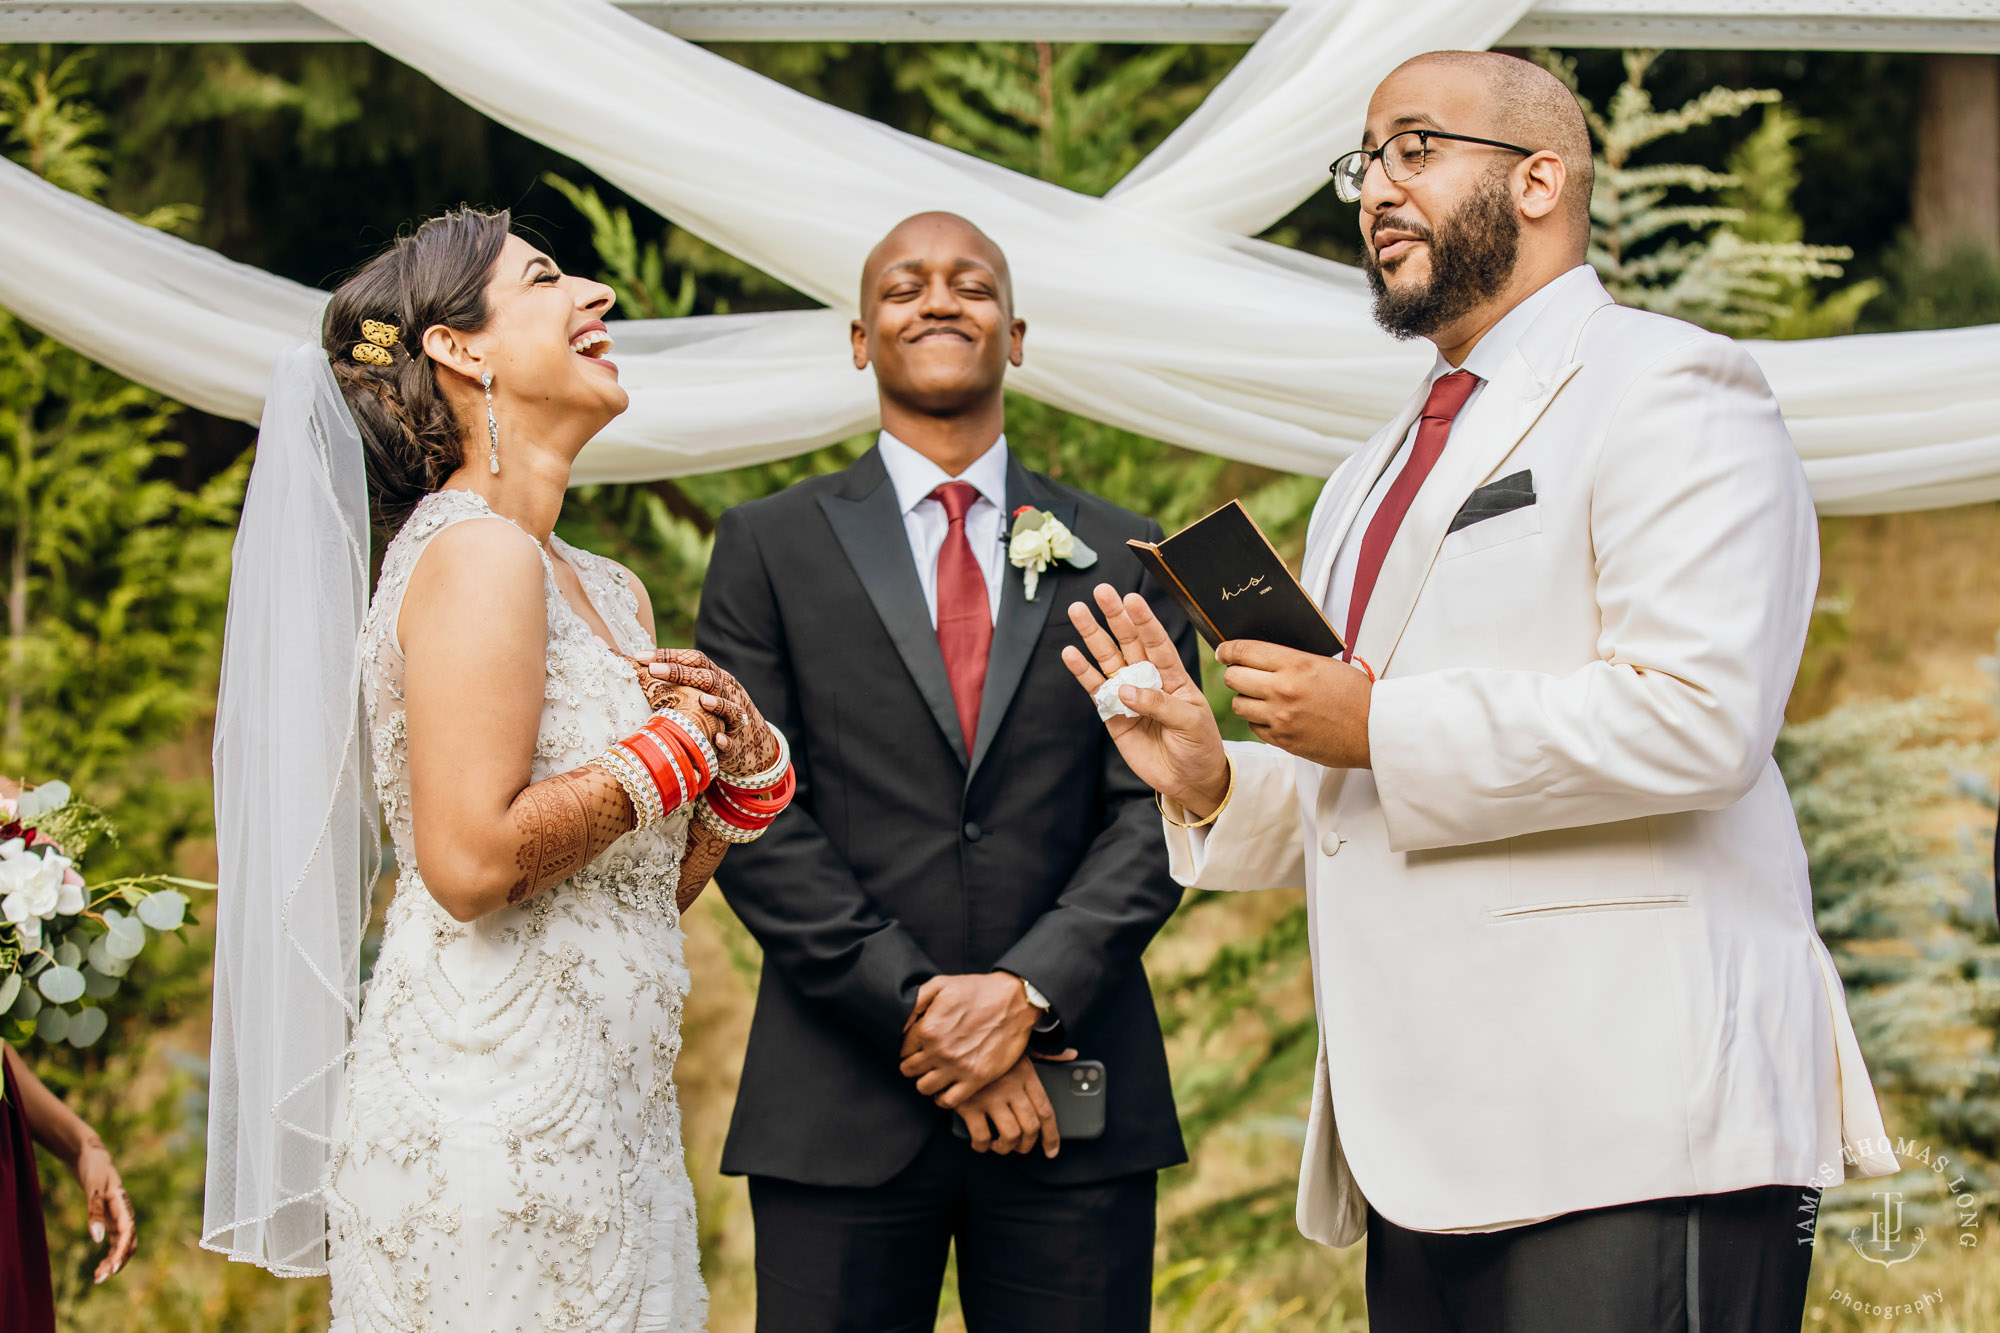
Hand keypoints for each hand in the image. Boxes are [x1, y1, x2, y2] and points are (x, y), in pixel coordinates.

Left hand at [71, 1136, 135, 1283]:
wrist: (93, 1157)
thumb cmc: (94, 1170)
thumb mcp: (92, 1189)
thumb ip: (94, 1213)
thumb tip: (97, 1240)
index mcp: (123, 1206)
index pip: (127, 1234)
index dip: (121, 1253)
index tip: (112, 1270)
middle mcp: (125, 1214)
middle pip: (128, 1243)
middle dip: (117, 1262)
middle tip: (99, 1279)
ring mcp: (119, 1217)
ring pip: (122, 1245)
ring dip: (113, 1261)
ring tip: (97, 1277)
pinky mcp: (112, 1219)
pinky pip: (115, 1241)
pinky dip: (109, 1254)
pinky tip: (99, 1266)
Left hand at [644, 649, 778, 772]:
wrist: (754, 744)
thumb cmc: (718, 716)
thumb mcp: (704, 694)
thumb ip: (682, 684)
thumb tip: (642, 673)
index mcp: (716, 679)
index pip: (695, 660)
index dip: (669, 655)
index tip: (641, 657)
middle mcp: (727, 694)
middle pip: (707, 678)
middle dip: (680, 672)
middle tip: (653, 670)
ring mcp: (734, 719)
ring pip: (729, 707)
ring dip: (716, 704)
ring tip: (701, 700)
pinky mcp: (737, 745)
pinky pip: (733, 742)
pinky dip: (726, 740)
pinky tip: (718, 740)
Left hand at [899, 973, 1038, 1107]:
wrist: (1015, 1000)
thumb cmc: (978, 990)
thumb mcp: (941, 984)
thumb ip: (915, 1002)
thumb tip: (900, 1023)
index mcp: (928, 1029)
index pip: (903, 1050)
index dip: (909, 1048)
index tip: (918, 1047)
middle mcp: (939, 1051)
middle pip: (909, 1070)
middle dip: (914, 1066)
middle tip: (925, 1061)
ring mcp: (958, 1067)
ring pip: (924, 1088)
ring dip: (926, 1082)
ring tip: (934, 1074)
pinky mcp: (976, 1079)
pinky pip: (948, 1101)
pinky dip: (943, 1098)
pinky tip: (947, 1088)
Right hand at [954, 1055, 1064, 1156]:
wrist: (955, 1041)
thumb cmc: (990, 1047)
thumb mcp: (1021, 1045)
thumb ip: (1047, 1053)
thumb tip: (1071, 1055)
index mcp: (1027, 1074)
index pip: (1046, 1111)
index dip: (1051, 1136)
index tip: (1051, 1150)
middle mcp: (1012, 1087)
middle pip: (1031, 1127)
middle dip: (1027, 1145)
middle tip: (1021, 1147)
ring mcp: (990, 1096)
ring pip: (1010, 1136)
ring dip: (1006, 1148)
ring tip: (999, 1145)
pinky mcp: (969, 1104)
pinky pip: (982, 1137)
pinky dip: (982, 1146)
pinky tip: (981, 1143)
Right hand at [1063, 584, 1230, 817]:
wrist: (1189, 780)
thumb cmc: (1200, 746)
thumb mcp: (1191, 723)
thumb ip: (1160, 705)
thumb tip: (1126, 690)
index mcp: (1173, 675)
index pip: (1157, 642)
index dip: (1145, 620)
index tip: (1132, 599)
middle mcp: (1148, 678)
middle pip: (1129, 641)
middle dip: (1115, 616)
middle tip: (1101, 590)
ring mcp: (1129, 694)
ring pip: (1108, 659)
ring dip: (1093, 636)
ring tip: (1077, 612)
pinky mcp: (1113, 714)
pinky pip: (1096, 689)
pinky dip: (1083, 672)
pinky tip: (1070, 653)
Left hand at [1218, 639, 1371, 767]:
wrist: (1375, 730)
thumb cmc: (1356, 695)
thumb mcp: (1324, 664)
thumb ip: (1291, 660)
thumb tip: (1262, 657)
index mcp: (1295, 664)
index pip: (1244, 651)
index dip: (1227, 650)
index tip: (1224, 652)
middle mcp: (1283, 690)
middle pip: (1233, 678)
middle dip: (1234, 674)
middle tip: (1240, 674)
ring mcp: (1280, 717)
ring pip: (1239, 705)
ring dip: (1245, 699)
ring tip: (1259, 697)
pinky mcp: (1283, 740)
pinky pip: (1254, 728)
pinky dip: (1259, 721)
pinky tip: (1273, 716)